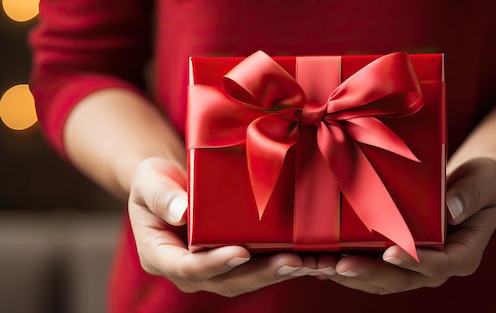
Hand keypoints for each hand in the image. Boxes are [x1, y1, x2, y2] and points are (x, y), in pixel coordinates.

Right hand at [127, 157, 305, 296]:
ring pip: (246, 280)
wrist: (168, 186)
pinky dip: (281, 265)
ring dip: (276, 273)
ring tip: (306, 263)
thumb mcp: (149, 180)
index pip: (187, 267)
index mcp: (160, 256)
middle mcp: (187, 271)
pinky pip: (257, 269)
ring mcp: (211, 270)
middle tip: (290, 262)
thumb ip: (161, 195)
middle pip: (225, 281)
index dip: (214, 262)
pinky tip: (308, 258)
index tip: (240, 252)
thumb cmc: (155, 181)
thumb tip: (181, 211)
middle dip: (259, 273)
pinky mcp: (232, 261)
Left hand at [320, 157, 495, 293]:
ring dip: (351, 275)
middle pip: (402, 279)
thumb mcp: (485, 181)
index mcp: (463, 254)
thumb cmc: (482, 181)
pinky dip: (347, 266)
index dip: (414, 261)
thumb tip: (451, 210)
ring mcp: (416, 267)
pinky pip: (372, 268)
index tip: (391, 254)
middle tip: (340, 265)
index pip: (439, 264)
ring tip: (321, 266)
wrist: (472, 186)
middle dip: (369, 273)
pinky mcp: (398, 257)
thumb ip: (471, 195)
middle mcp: (438, 267)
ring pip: (381, 280)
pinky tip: (320, 263)